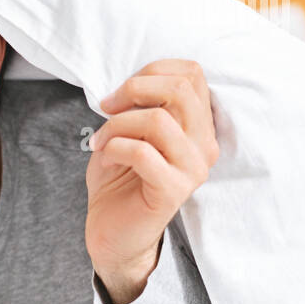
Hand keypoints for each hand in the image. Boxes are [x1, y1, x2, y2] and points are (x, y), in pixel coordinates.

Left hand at [85, 59, 219, 303]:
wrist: (111, 232)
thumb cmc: (119, 179)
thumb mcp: (128, 131)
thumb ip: (140, 105)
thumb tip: (131, 84)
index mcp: (197, 125)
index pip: (192, 74)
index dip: (151, 72)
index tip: (120, 94)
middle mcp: (203, 145)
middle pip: (181, 89)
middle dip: (134, 89)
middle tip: (107, 108)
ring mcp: (193, 169)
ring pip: (158, 120)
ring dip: (117, 125)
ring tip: (101, 142)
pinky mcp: (174, 190)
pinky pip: (141, 152)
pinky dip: (113, 148)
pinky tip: (105, 160)